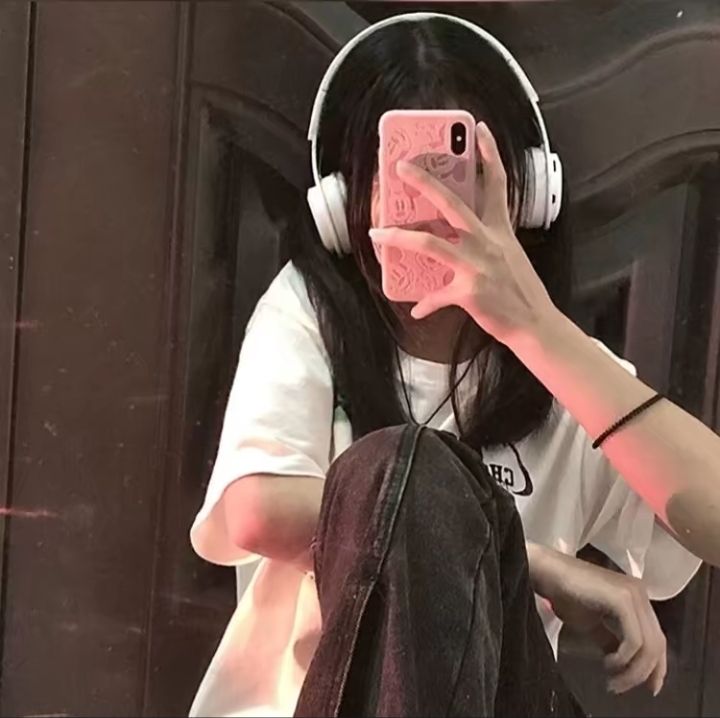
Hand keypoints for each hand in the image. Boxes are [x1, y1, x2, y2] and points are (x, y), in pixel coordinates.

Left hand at [369, 122, 559, 346]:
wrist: (534, 324)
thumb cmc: (519, 290)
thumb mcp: (508, 257)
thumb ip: (484, 244)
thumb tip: (457, 242)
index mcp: (500, 230)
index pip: (497, 184)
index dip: (490, 155)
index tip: (479, 130)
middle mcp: (488, 242)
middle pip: (452, 204)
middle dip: (424, 182)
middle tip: (401, 166)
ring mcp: (478, 266)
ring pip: (431, 243)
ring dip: (399, 238)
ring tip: (377, 234)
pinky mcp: (469, 291)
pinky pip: (437, 295)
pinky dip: (426, 303)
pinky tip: (417, 309)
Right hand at [529, 544, 666, 695]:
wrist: (548, 574)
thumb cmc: (564, 595)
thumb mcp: (592, 624)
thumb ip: (611, 641)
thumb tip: (624, 665)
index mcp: (636, 598)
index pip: (657, 638)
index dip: (657, 667)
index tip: (650, 689)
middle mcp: (640, 594)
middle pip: (657, 644)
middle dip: (643, 673)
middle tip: (621, 688)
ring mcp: (633, 595)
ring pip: (648, 645)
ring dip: (632, 671)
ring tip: (612, 681)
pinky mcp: (623, 599)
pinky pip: (634, 639)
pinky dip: (624, 658)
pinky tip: (608, 663)